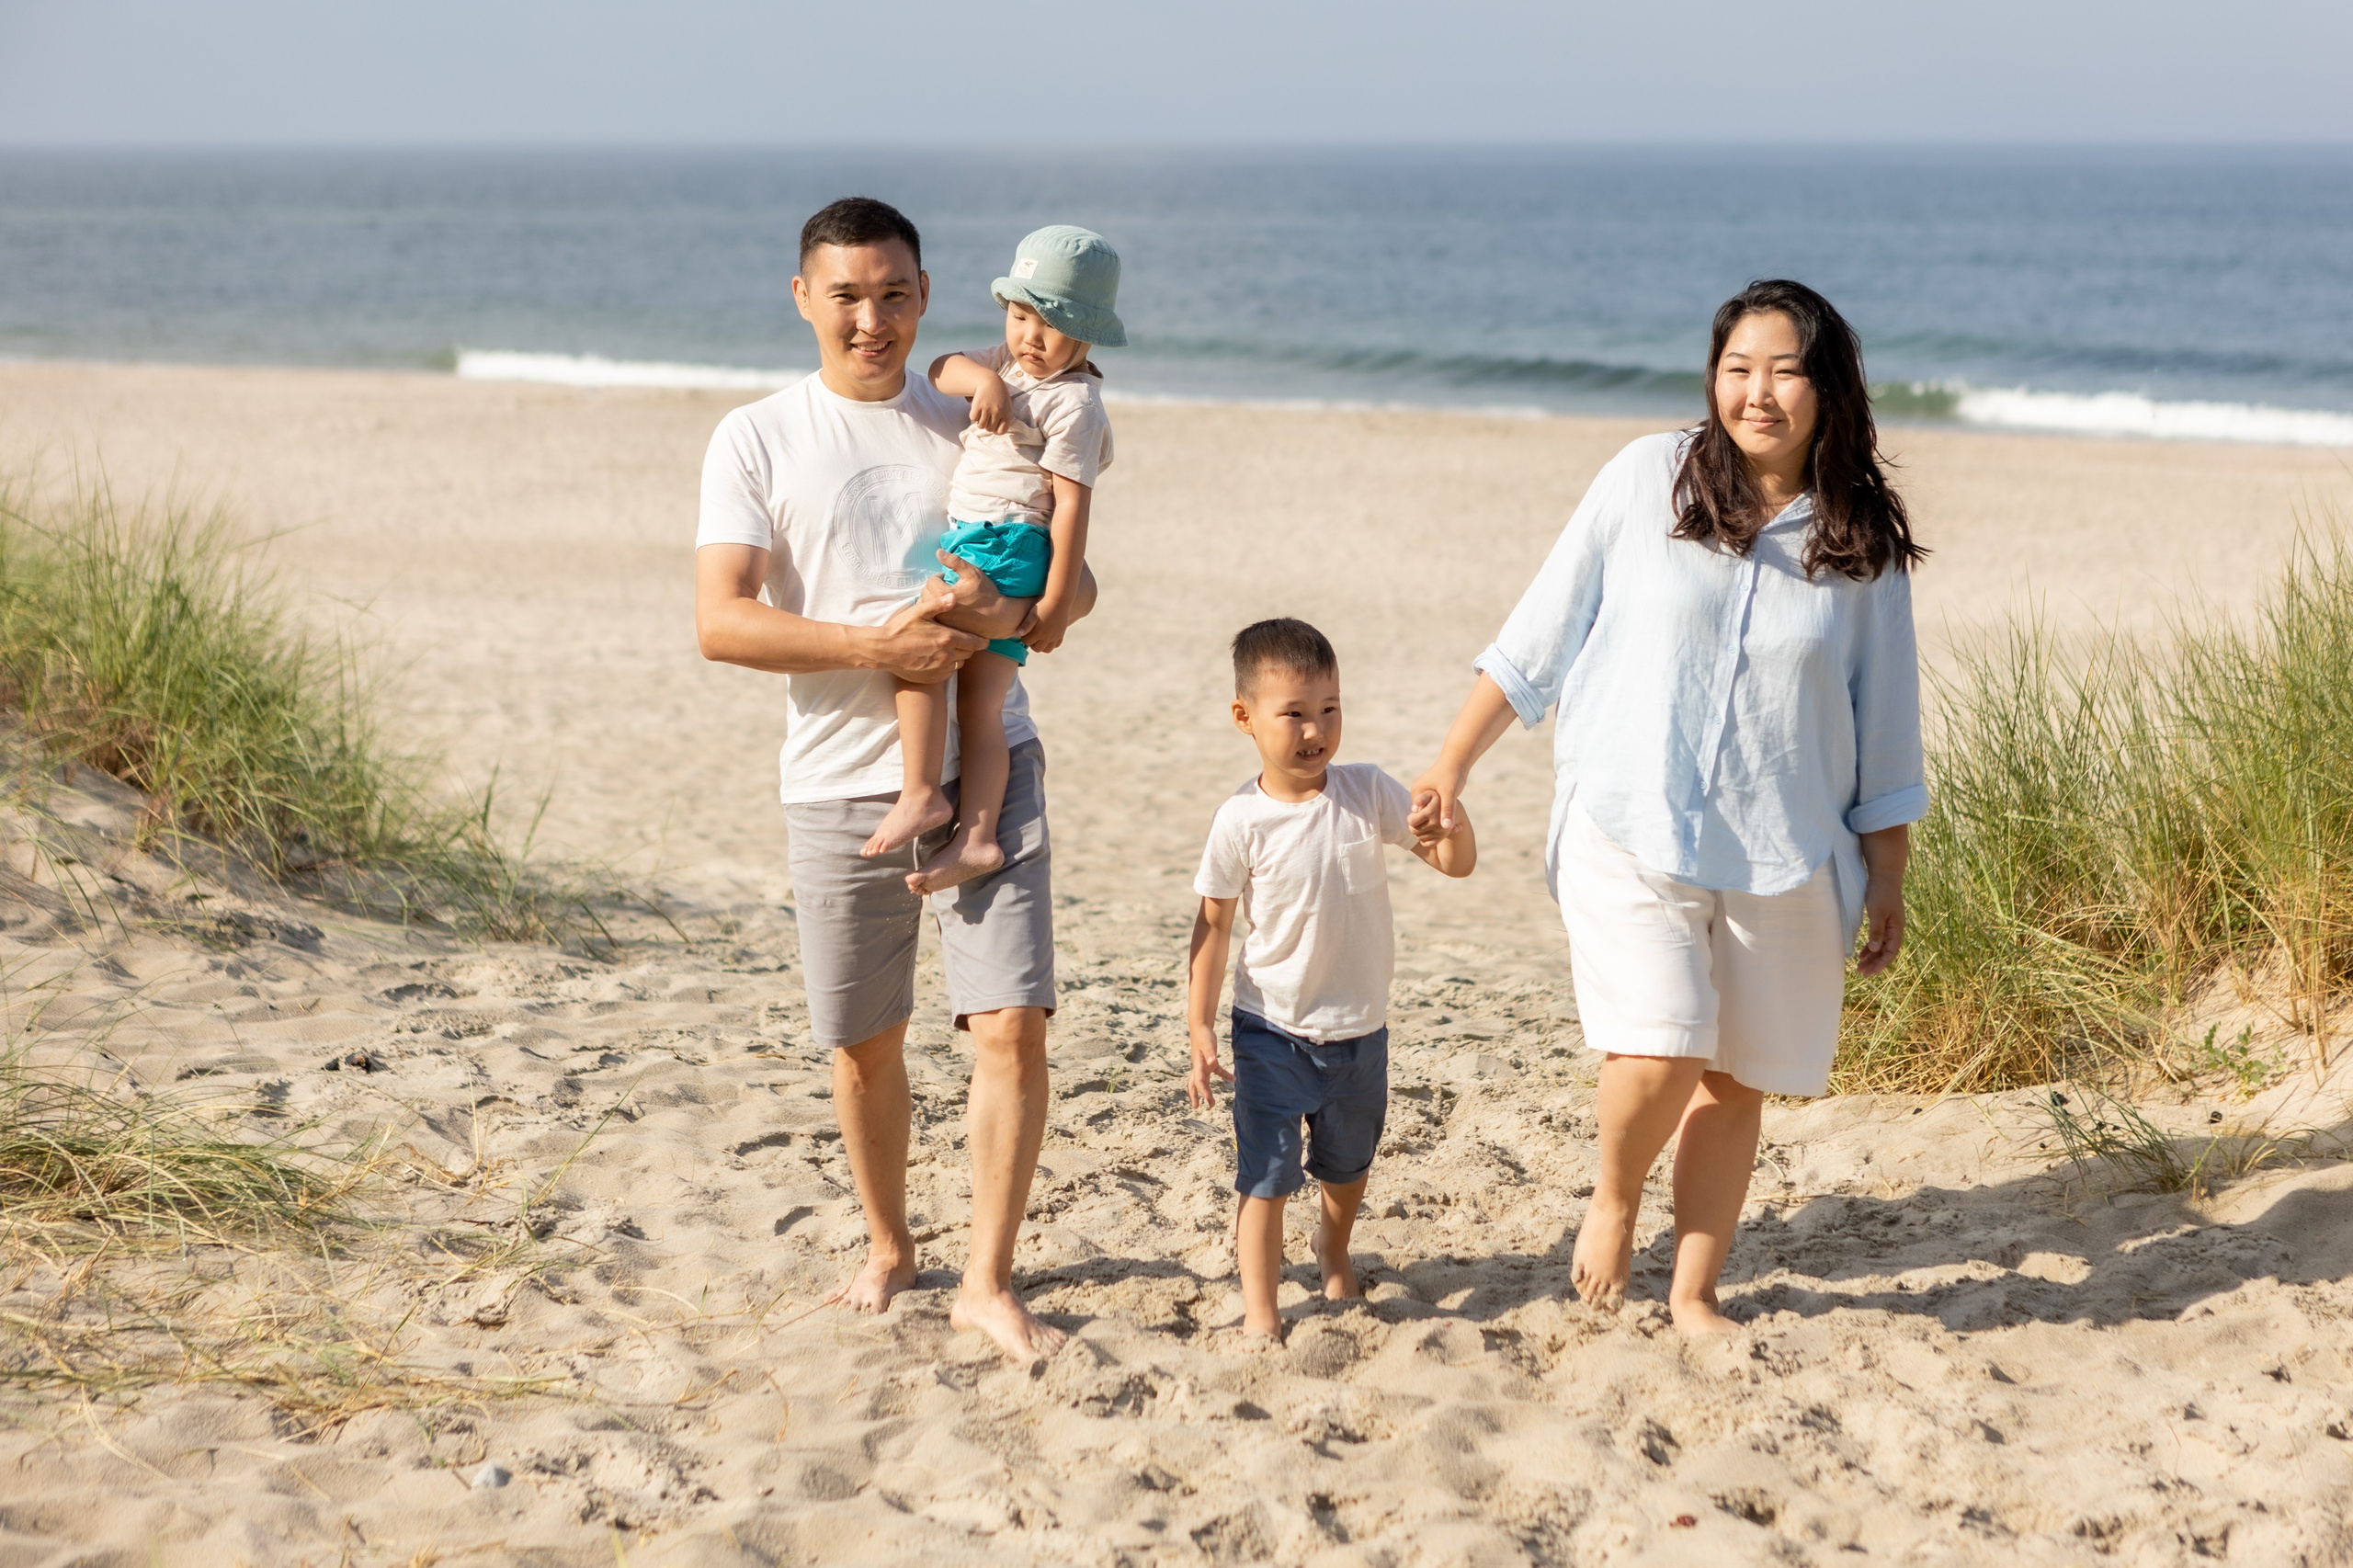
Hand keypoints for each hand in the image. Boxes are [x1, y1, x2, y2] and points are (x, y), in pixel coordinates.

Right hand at [867, 579, 986, 683]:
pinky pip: (948, 673)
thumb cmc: (900, 629)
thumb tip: (954, 596)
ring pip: (959, 664)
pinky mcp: (933, 678)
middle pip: (969, 654)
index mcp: (947, 638)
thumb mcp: (918, 612)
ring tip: (949, 649)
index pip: (976, 643)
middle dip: (969, 647)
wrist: (883, 651)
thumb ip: (938, 604)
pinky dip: (947, 667)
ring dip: (958, 657)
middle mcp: (947, 655)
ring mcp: (940, 668)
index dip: (981, 641)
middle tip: (962, 640)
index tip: (983, 639)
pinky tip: (939, 659)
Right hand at [968, 376, 1011, 434]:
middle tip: (987, 417)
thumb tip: (997, 431)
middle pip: (990, 429)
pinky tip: (977, 410)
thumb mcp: (1007, 406)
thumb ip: (1004, 418)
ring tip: (982, 414)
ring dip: (980, 422)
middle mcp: (998, 412)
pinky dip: (974, 416)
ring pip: (981, 425)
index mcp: (1007, 413)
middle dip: (987, 425)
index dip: (996, 430)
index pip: (1001, 431)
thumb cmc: (999, 395)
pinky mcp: (978, 405)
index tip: (994, 426)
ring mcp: (987, 409)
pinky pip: (973, 418)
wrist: (990, 381)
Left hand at [1022, 595, 1073, 654]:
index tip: (1025, 631)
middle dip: (1032, 643)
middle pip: (1037, 649)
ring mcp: (1056, 636)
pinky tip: (1048, 636)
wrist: (1059, 600)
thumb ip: (1026, 624)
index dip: (1024, 637)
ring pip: (1047, 650)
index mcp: (1039, 633)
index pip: (1027, 642)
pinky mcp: (1061, 634)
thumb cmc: (1044, 605)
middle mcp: (1048, 637)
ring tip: (1039, 638)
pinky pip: (1057, 645)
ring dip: (1042, 646)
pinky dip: (1052, 644)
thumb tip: (1019, 633)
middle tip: (1031, 635)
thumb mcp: (1033, 613)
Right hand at [1187, 1033, 1231, 1109]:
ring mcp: (1203, 1065)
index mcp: (1197, 1065)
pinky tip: (1233, 1079)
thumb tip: (1212, 1063)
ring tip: (1210, 1102)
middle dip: (1195, 1096)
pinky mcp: (1210, 1061)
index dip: (1203, 1092)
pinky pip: (1217, 1071)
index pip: (1199, 1082)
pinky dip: (1224, 1076)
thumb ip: (1210, 1054)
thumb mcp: (1207, 1044)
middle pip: (1194, 1084)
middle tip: (1197, 1108)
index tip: (1209, 1100)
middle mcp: (1198, 1067)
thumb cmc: (1203, 1035)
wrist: (1201, 1026)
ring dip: (1205, 1091)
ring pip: (1202, 1081)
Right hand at [1408, 761, 1468, 842]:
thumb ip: (1447, 810)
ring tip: (1452, 829)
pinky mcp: (1434, 795)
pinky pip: (1436, 809)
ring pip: (1431, 813)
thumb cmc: (1452, 774)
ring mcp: (1426, 794)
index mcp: (1417, 791)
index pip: (1418, 814)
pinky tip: (1454, 823)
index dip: (1428, 824)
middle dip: (1434, 823)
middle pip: (1423, 815)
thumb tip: (1446, 827)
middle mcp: (1419, 793)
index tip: (1441, 831)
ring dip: (1440, 820)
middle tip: (1447, 833)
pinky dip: (1444, 815)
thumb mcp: (1450, 793)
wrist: (1459, 760)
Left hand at [1854, 879, 1905, 976]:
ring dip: (1872, 957)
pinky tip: (1862, 954)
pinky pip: (1878, 939)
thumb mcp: (1877, 913)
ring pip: (1881, 946)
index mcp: (1897, 929)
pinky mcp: (1883, 921)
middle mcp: (1895, 929)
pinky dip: (1870, 947)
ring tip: (1860, 967)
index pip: (1891, 951)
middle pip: (1886, 951)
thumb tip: (1875, 950)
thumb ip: (1877, 931)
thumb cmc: (1881, 893)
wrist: (1884, 876)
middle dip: (1875, 963)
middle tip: (1862, 973)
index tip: (1870, 972)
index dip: (1881, 963)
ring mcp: (1889, 925)